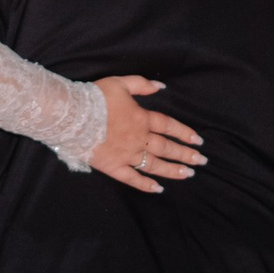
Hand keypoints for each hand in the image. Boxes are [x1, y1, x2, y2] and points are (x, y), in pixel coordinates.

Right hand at [88, 74, 205, 195]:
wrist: (72, 116)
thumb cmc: (95, 97)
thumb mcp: (120, 83)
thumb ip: (142, 84)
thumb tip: (161, 86)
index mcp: (141, 118)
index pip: (169, 127)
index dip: (185, 133)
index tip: (199, 141)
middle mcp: (138, 139)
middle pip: (166, 147)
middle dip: (185, 154)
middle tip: (201, 161)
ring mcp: (126, 155)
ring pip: (154, 164)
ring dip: (172, 170)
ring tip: (187, 174)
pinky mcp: (113, 167)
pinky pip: (132, 178)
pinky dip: (145, 184)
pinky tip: (158, 189)